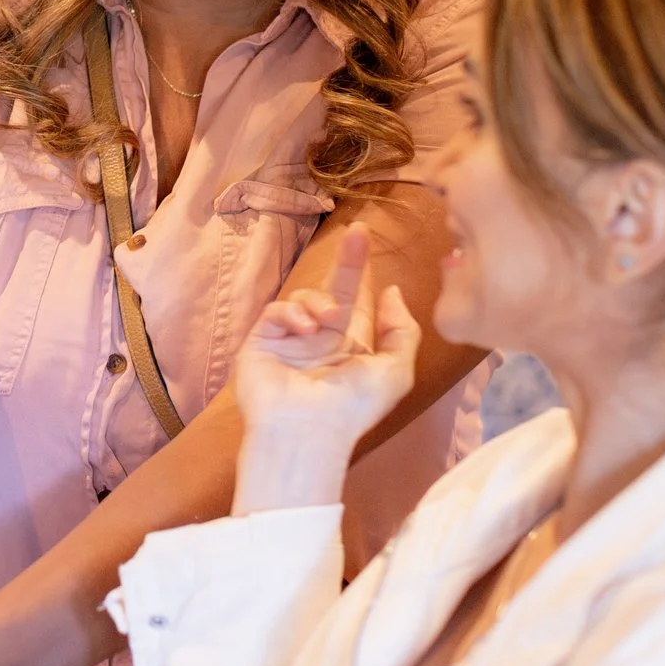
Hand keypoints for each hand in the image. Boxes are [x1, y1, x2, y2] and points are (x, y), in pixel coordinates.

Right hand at [230, 226, 421, 509]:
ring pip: (304, 297)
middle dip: (346, 262)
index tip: (367, 238)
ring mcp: (290, 339)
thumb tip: (391, 292)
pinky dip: (291, 313)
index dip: (363, 271)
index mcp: (352, 346)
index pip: (358, 300)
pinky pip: (277, 311)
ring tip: (324, 319)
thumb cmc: (355, 407)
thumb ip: (402, 331)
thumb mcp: (396, 371)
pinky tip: (303, 327)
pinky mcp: (262, 340)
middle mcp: (321, 338)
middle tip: (356, 233)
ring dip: (318, 300)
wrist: (308, 431)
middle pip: (333, 288)